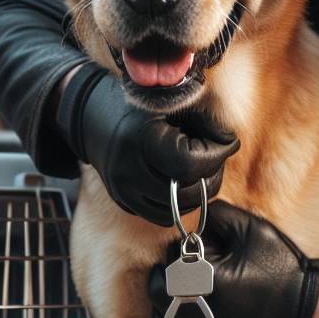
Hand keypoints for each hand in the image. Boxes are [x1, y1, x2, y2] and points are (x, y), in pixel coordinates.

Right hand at [55, 63, 239, 225]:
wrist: (88, 114)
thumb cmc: (137, 103)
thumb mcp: (169, 101)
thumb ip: (202, 122)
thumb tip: (230, 144)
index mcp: (141, 140)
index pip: (192, 164)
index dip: (218, 154)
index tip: (227, 141)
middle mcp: (128, 170)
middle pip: (187, 192)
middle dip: (211, 176)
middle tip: (215, 157)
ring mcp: (123, 190)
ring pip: (177, 210)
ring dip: (198, 193)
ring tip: (200, 169)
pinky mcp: (123, 201)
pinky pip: (162, 216)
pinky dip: (179, 203)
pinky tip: (182, 182)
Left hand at [148, 201, 318, 317]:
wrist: (302, 314)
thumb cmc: (279, 270)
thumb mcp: (250, 229)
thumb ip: (215, 215)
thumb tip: (187, 215)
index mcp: (205, 280)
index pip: (171, 255)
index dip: (186, 248)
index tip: (207, 250)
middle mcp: (195, 312)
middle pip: (158, 283)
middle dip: (174, 271)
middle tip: (200, 269)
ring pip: (157, 311)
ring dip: (167, 297)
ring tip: (193, 289)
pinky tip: (190, 308)